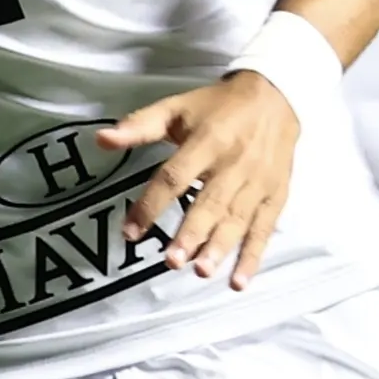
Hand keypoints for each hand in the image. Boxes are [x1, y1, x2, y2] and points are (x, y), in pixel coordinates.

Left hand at [98, 71, 298, 290]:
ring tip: (202, 271)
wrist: (276, 96)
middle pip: (210, 202)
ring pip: (238, 219)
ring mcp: (259, 181)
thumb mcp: (176, 108)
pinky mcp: (276, 195)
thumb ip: (139, 126)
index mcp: (207, 140)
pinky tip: (238, 282)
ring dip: (220, 247)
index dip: (151, 205)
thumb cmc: (216, 107)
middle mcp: (234, 163)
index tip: (130, 233)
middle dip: (192, 233)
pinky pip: (264, 229)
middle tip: (172, 261)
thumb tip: (101, 139)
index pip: (175, 176)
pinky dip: (253, 257)